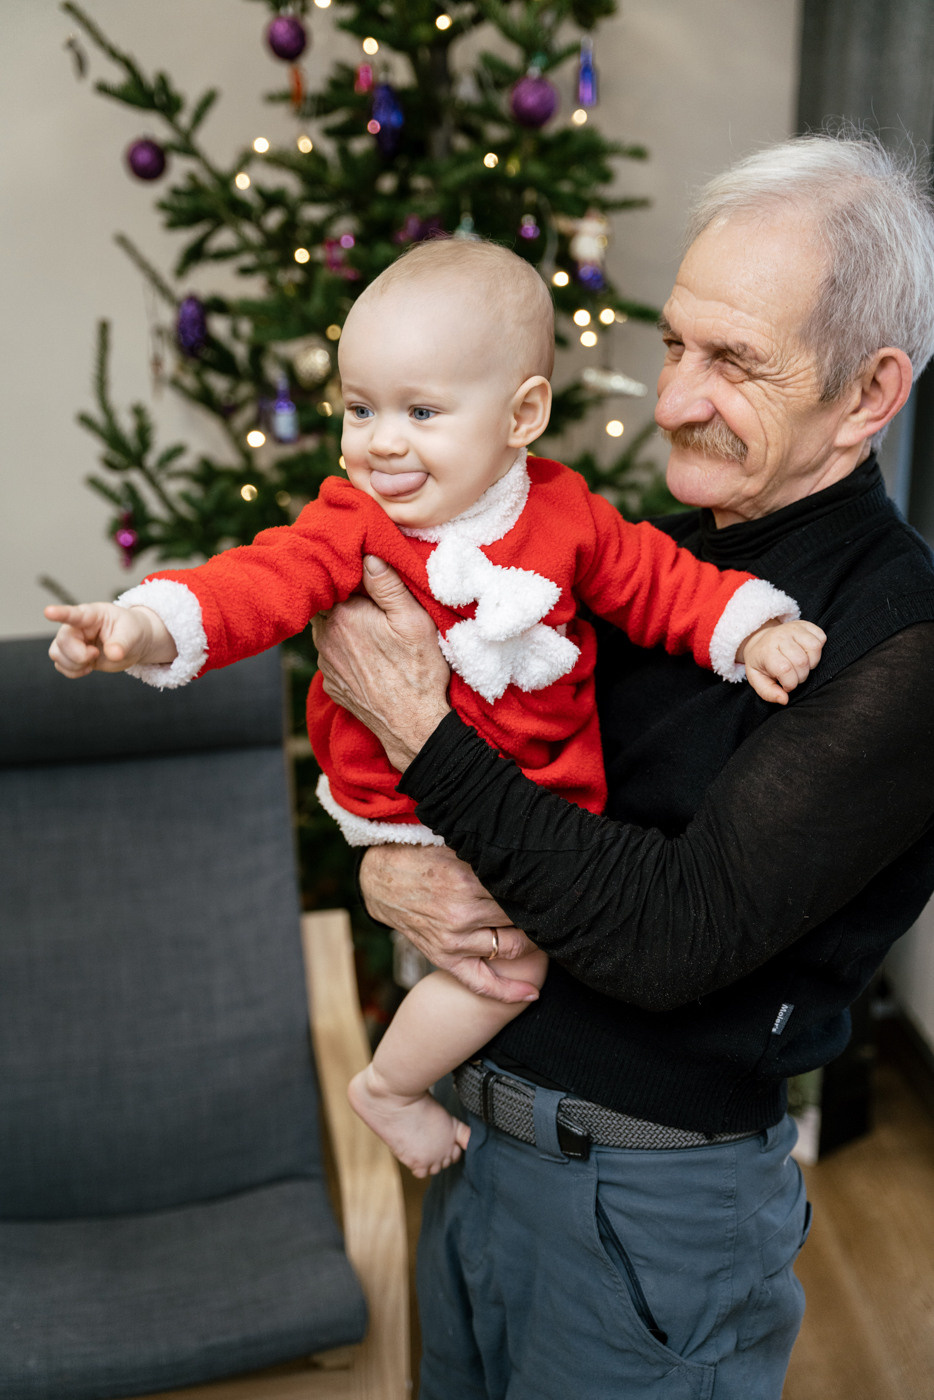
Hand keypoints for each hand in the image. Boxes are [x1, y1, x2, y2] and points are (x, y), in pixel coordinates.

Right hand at [45, 602, 175, 678]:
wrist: (131, 643)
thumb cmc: (130, 631)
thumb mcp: (131, 634)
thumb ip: (122, 643)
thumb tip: (113, 654)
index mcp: (92, 615)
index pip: (74, 614)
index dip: (60, 613)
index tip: (48, 612)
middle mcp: (77, 626)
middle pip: (62, 641)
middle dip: (79, 655)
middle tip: (96, 654)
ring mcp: (72, 641)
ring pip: (57, 654)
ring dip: (74, 664)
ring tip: (93, 659)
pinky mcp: (72, 655)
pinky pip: (60, 666)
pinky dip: (73, 672)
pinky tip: (88, 667)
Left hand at [311, 556, 451, 770]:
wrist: (413, 724)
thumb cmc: (417, 670)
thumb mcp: (413, 620)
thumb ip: (388, 585)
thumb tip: (368, 555)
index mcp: (343, 614)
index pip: (332, 579)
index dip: (346, 572)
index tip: (361, 571)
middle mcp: (325, 637)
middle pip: (326, 604)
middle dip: (341, 598)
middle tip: (366, 598)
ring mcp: (325, 663)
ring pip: (326, 631)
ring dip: (341, 625)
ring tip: (367, 627)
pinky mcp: (331, 684)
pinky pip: (331, 657)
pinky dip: (343, 652)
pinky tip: (366, 656)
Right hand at [361, 843, 540, 1002]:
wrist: (382, 880)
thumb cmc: (423, 856)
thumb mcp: (455, 845)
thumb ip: (488, 852)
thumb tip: (529, 851)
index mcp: (466, 879)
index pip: (519, 890)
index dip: (541, 890)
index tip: (556, 888)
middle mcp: (462, 913)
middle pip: (520, 919)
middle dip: (538, 915)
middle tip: (555, 908)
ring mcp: (453, 939)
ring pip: (509, 947)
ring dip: (529, 941)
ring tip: (544, 932)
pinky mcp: (445, 957)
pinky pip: (481, 982)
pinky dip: (507, 992)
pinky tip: (532, 993)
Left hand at [739, 618, 825, 703]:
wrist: (761, 640)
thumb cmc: (761, 663)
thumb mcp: (757, 680)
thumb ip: (768, 693)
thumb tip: (784, 699)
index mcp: (766, 650)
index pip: (785, 670)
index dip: (790, 683)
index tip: (786, 685)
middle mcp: (780, 636)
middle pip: (801, 661)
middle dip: (801, 676)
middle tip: (794, 676)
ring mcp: (794, 628)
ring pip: (814, 648)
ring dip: (812, 663)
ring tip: (802, 666)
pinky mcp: (806, 625)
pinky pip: (821, 638)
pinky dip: (818, 650)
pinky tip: (807, 654)